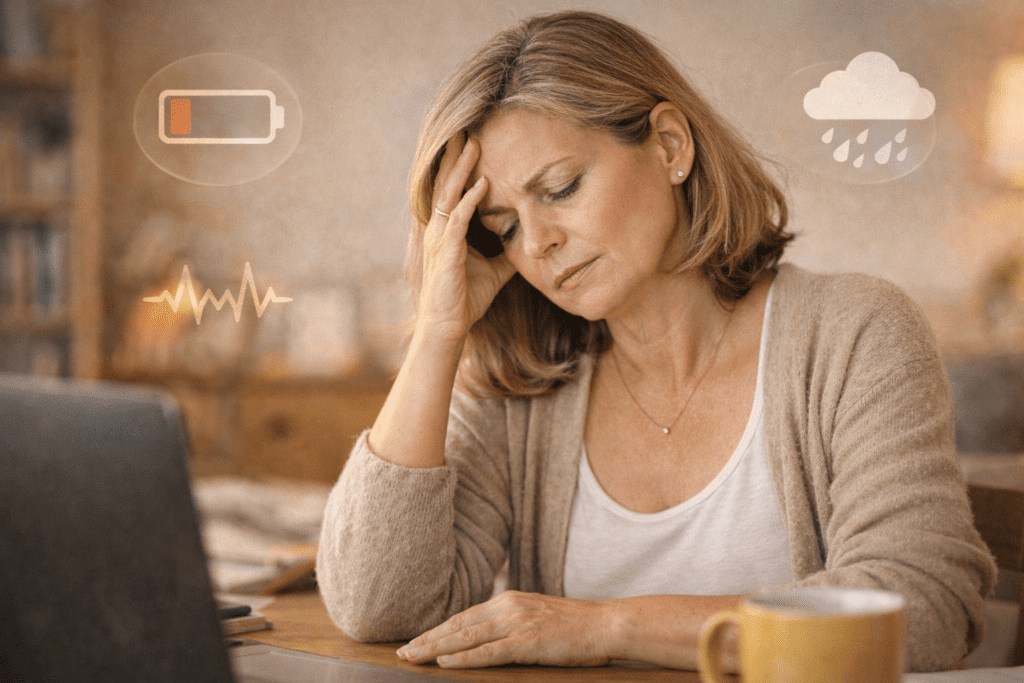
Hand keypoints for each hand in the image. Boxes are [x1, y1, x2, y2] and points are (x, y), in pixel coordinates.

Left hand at [395, 590, 613, 668]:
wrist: (606, 624)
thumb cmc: (575, 627)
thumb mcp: (537, 617)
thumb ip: (511, 623)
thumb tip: (487, 637)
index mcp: (509, 600)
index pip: (464, 616)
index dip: (437, 630)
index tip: (416, 641)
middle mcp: (508, 607)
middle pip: (458, 625)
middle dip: (427, 640)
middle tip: (401, 652)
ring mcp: (517, 624)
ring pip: (466, 638)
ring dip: (435, 649)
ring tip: (412, 658)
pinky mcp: (528, 642)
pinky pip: (488, 652)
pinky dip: (463, 658)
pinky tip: (444, 664)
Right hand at [417, 134, 516, 344]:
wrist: (448, 327)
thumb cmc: (466, 301)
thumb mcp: (494, 272)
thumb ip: (506, 255)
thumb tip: (526, 245)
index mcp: (447, 232)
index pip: (451, 191)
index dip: (459, 166)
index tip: (468, 140)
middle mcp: (440, 231)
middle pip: (446, 184)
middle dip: (456, 156)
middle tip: (465, 127)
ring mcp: (441, 240)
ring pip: (450, 195)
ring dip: (463, 169)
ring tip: (473, 144)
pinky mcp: (448, 253)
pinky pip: (458, 220)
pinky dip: (470, 201)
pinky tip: (483, 184)